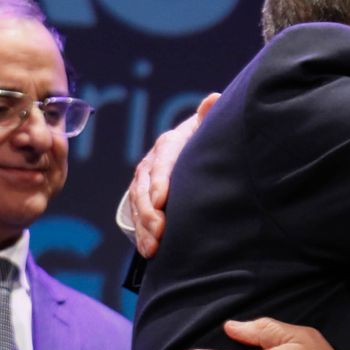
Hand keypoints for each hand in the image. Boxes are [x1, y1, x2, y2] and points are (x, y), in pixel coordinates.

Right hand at [128, 92, 217, 257]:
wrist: (187, 148)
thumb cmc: (201, 139)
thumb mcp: (204, 128)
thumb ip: (208, 116)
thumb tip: (213, 98)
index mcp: (168, 145)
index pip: (162, 162)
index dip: (160, 182)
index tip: (161, 200)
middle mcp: (151, 164)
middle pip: (144, 189)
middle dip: (149, 212)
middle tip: (159, 231)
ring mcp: (143, 183)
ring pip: (138, 206)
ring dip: (144, 228)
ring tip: (153, 248)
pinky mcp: (140, 199)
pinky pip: (136, 218)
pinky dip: (142, 235)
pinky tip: (149, 251)